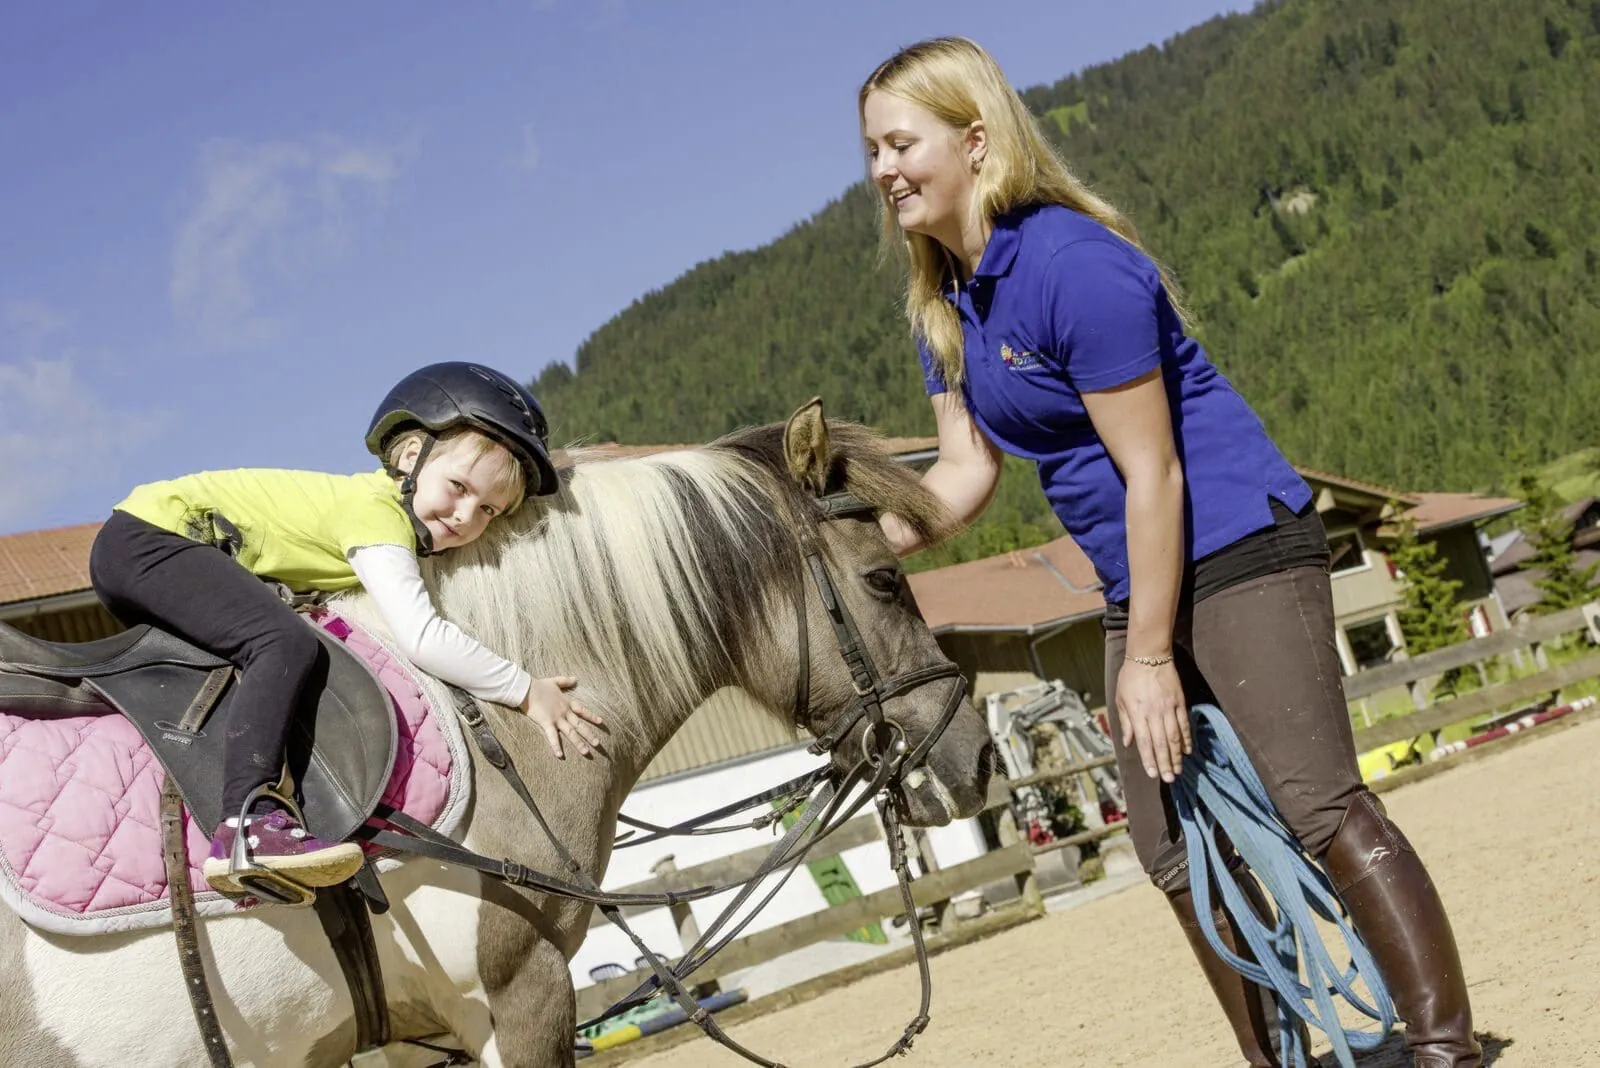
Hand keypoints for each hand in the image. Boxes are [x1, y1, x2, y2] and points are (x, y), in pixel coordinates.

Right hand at [521, 675, 603, 757]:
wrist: (528, 688)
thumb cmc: (540, 685)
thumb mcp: (555, 681)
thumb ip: (566, 681)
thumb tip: (575, 678)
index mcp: (567, 703)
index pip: (582, 711)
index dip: (591, 716)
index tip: (601, 722)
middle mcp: (564, 712)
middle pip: (579, 725)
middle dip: (589, 735)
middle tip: (598, 744)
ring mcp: (556, 718)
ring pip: (570, 733)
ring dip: (578, 743)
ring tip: (586, 752)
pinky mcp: (547, 723)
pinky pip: (552, 736)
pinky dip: (556, 746)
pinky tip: (560, 755)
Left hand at [1116, 658, 1190, 782]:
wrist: (1149, 656)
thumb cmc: (1130, 678)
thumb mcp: (1121, 699)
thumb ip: (1126, 722)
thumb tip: (1128, 743)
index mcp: (1137, 713)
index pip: (1144, 742)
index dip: (1149, 760)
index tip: (1152, 774)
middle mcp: (1153, 713)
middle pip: (1161, 743)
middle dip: (1165, 763)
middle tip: (1169, 779)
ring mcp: (1168, 708)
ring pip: (1174, 737)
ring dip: (1176, 756)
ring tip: (1178, 770)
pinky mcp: (1179, 702)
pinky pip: (1183, 724)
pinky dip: (1186, 739)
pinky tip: (1186, 751)